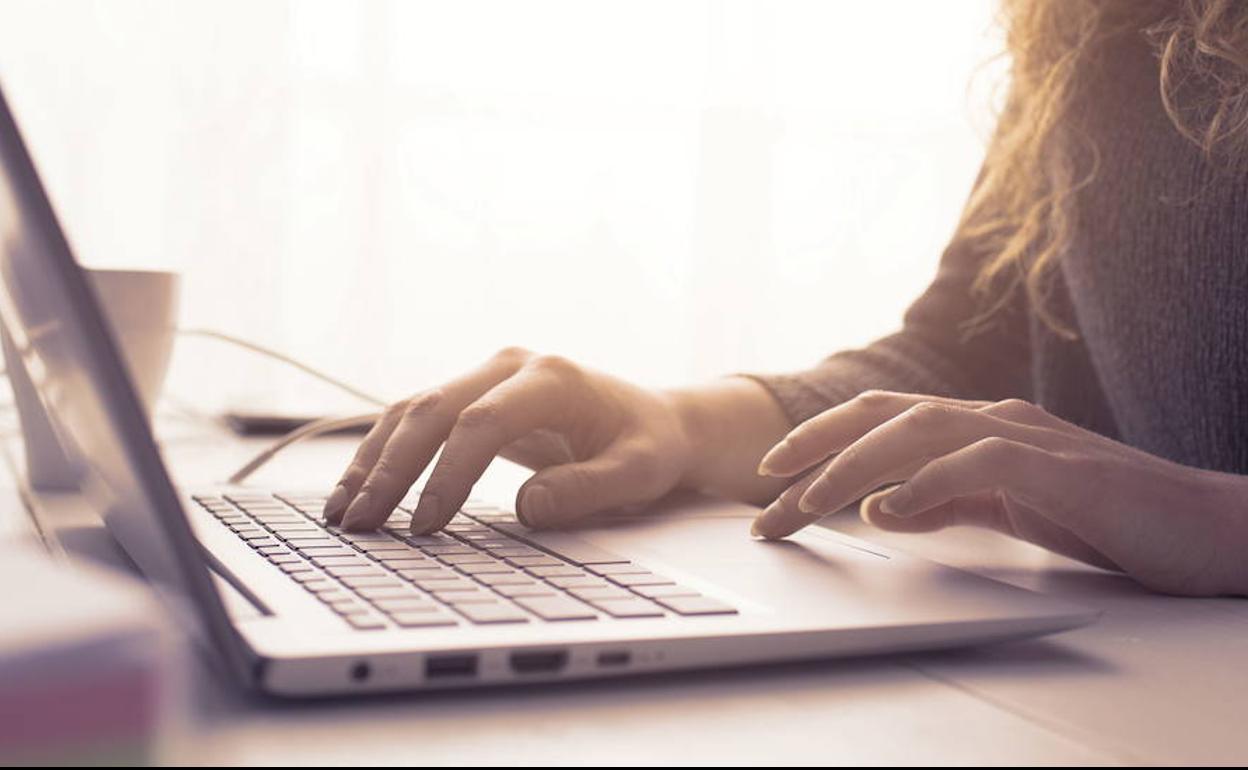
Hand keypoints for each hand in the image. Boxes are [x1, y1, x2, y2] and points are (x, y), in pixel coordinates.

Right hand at [322, 347, 691, 532]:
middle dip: (392, 469)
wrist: (654, 420)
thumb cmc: (649, 446)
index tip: (426, 524)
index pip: (482, 422)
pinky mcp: (472, 397)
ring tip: (342, 513)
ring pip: (412, 411)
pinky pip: (416, 420)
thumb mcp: (639, 473)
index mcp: (552, 378)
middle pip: (433, 410)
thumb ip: (588, 489)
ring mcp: (487, 377)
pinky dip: (384, 454)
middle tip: (362, 523)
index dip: (448, 473)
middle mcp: (511, 366)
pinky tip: (357, 491)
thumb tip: (526, 507)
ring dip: (374, 461)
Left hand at [752, 390, 1247, 596]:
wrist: (1204, 528)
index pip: (881, 420)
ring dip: (854, 467)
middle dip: (815, 448)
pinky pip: (981, 465)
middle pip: (883, 416)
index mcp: (978, 426)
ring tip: (806, 501)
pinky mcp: (1060, 468)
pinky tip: (892, 508)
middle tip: (762, 488)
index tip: (773, 478)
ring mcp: (1028, 436)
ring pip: (919, 433)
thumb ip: (946, 502)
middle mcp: (993, 418)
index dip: (821, 440)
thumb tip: (878, 506)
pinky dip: (930, 483)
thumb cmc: (1106, 515)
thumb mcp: (1006, 510)